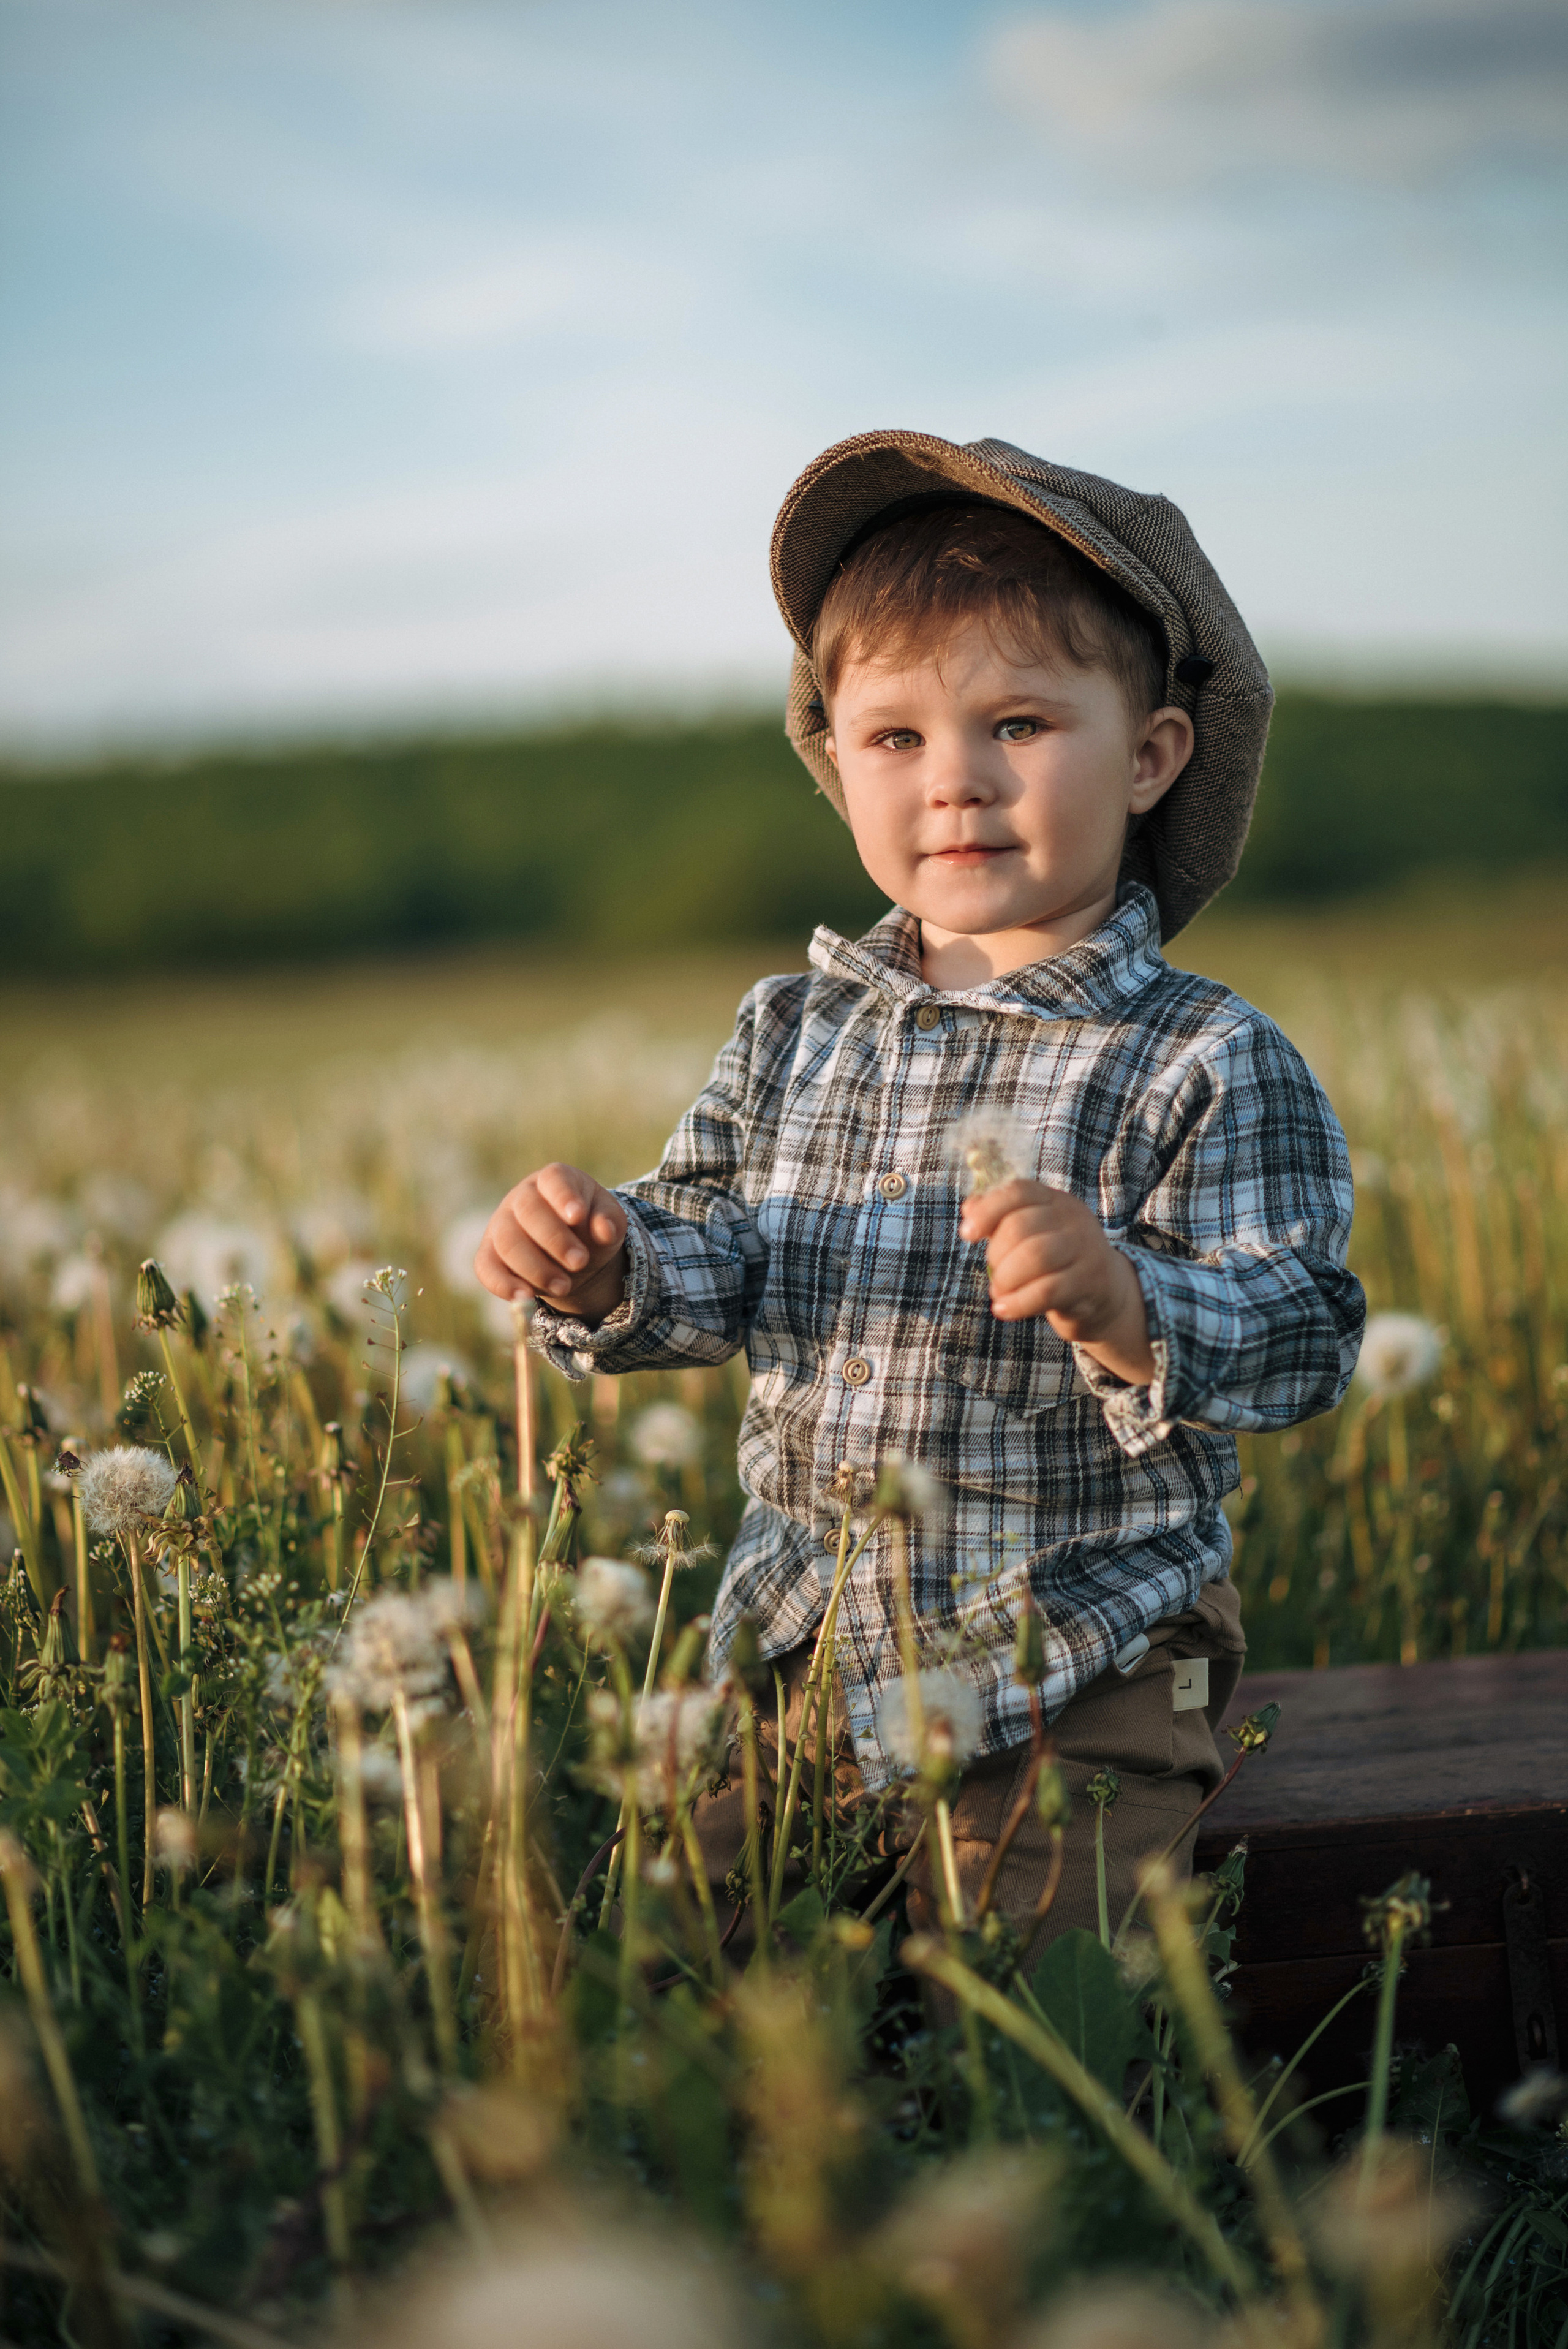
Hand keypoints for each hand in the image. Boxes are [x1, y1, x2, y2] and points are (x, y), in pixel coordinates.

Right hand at [475, 1163, 628, 1323]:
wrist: (570, 1249)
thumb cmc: (590, 1226)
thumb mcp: (609, 1220)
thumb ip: (609, 1221)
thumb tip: (605, 1230)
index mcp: (555, 1179)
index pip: (554, 1179)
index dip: (563, 1196)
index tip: (577, 1216)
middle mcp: (522, 1197)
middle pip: (528, 1211)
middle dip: (555, 1240)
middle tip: (580, 1262)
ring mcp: (501, 1224)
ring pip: (507, 1242)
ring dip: (536, 1268)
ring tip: (564, 1286)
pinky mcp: (489, 1253)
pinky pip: (486, 1267)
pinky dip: (503, 1284)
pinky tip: (525, 1297)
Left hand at [958, 1178, 1154, 1384]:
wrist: (1106, 1294)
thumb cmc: (1057, 1261)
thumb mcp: (1031, 1235)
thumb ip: (1000, 1220)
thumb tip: (969, 1207)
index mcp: (1055, 1201)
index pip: (1019, 1191)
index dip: (988, 1210)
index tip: (967, 1234)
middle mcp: (1074, 1219)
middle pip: (1021, 1226)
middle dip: (996, 1254)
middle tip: (995, 1272)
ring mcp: (1086, 1249)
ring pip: (1035, 1256)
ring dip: (1005, 1278)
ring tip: (999, 1292)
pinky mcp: (1089, 1283)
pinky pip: (1046, 1291)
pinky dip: (1017, 1303)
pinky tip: (1003, 1310)